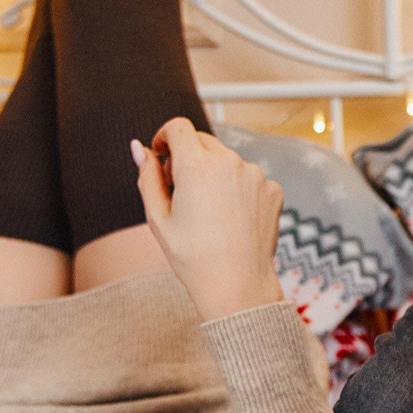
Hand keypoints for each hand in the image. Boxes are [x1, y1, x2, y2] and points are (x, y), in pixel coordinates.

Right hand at [133, 120, 286, 321]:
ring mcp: (255, 175)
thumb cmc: (193, 257)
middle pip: (203, 141)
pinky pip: (248, 179)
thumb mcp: (158, 217)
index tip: (161, 154)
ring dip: (213, 174)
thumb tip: (140, 147)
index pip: (178, 127)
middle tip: (178, 190)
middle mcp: (230, 162)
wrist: (237, 286)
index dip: (165, 136)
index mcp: (197, 165)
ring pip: (227, 161)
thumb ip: (147, 176)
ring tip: (207, 212)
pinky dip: (237, 189)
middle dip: (186, 157)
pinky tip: (230, 219)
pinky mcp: (272, 189)